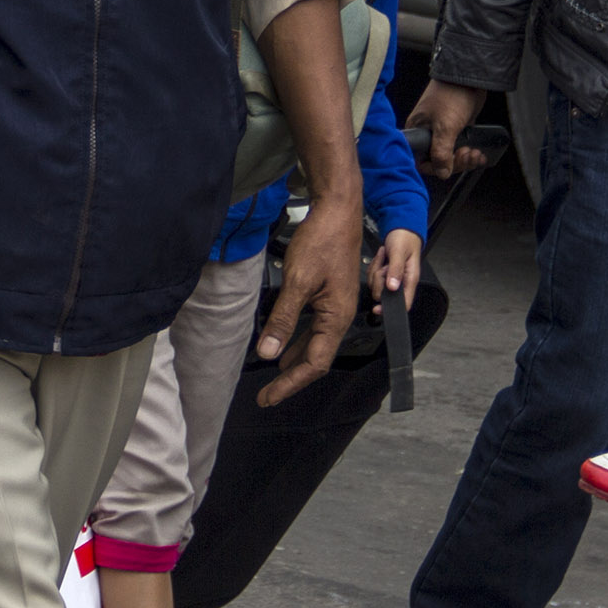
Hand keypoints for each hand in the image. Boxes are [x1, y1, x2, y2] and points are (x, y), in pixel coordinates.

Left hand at [252, 202, 363, 406]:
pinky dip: (296, 340)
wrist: (337, 211)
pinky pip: (312, 328)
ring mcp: (335, 307)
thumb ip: (283, 319)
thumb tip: (269, 352)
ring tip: (273, 377)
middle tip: (267, 395)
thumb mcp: (297, 281)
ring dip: (293, 362)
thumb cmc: (322, 241)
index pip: (314, 364)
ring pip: (313, 345)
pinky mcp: (328, 296)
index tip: (269, 396)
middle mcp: (340, 317)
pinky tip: (283, 345)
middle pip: (315, 359)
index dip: (290, 383)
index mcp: (337, 318)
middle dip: (290, 379)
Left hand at [367, 228, 422, 307]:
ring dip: (376, 271)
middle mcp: (401, 281)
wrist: (401, 229)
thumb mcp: (399, 252)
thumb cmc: (405, 238)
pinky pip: (372, 277)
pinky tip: (381, 259)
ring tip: (384, 259)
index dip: (391, 308)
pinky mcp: (385, 274)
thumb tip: (392, 286)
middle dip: (378, 279)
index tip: (378, 309)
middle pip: (383, 293)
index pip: (404, 303)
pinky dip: (374, 267)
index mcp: (410, 279)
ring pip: (376, 285)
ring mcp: (392, 278)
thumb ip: (396, 269)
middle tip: (384, 265)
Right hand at [404, 80, 489, 178]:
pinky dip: (470, 154)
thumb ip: (442, 152)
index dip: (436, 167)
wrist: (469, 78)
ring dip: (465, 159)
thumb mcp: (446, 127)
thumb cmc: (451, 96)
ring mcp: (443, 132)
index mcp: (418, 132)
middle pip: (439, 161)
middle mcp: (428, 134)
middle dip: (456, 162)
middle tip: (467, 154)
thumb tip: (442, 173)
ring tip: (475, 153)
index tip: (449, 165)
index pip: (421, 161)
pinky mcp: (456, 130)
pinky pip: (461, 149)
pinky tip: (479, 153)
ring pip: (452, 156)